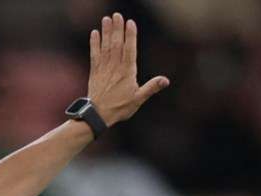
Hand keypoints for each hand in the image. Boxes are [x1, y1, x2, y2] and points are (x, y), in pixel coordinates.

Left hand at [86, 12, 169, 126]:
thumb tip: (166, 81)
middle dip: (117, 29)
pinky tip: (94, 33)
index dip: (130, 36)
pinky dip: (94, 44)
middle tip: (117, 15)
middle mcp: (115, 67)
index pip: (129, 50)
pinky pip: (94, 54)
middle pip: (117, 44)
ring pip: (105, 47)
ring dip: (106, 32)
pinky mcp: (94, 72)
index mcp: (127, 72)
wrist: (98, 115)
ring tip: (106, 19)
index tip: (130, 23)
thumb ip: (151, 88)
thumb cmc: (120, 108)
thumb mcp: (138, 99)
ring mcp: (104, 68)